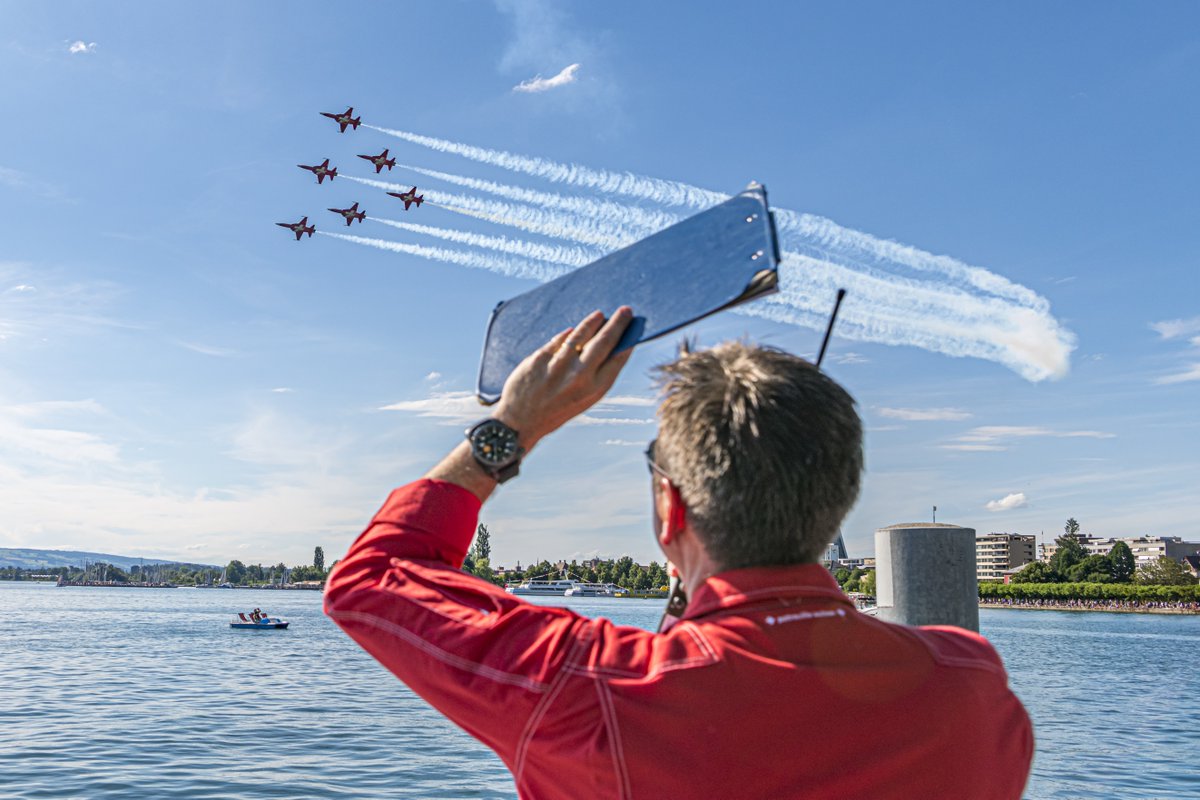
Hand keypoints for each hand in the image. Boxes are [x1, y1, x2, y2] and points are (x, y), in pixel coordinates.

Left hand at [492, 307, 634, 449]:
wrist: (520, 422)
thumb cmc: (555, 411)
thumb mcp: (583, 401)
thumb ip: (596, 377)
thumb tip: (612, 348)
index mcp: (594, 390)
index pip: (617, 358)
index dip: (627, 340)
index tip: (633, 326)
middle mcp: (579, 377)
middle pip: (604, 341)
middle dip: (617, 323)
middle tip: (625, 310)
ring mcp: (558, 366)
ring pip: (580, 334)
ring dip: (593, 322)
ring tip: (599, 315)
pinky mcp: (540, 359)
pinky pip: (558, 341)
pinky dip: (568, 334)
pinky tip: (573, 330)